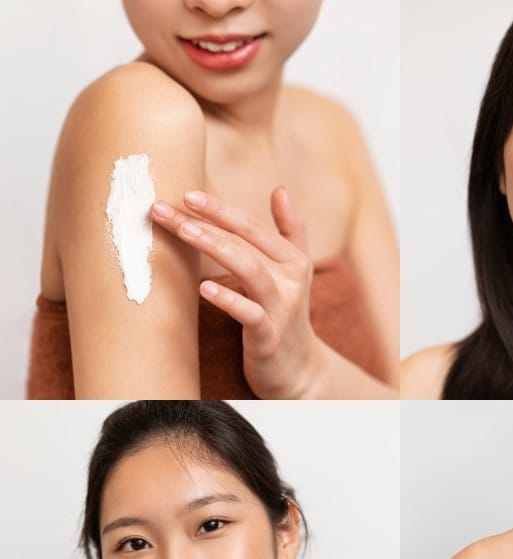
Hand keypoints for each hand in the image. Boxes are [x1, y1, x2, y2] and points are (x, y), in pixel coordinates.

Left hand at [151, 188, 332, 398]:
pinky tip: (204, 288)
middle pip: (247, 243)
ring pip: (250, 270)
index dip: (222, 209)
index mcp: (294, 260)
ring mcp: (282, 308)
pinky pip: (250, 314)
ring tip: (184, 231)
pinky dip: (228, 299)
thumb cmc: (286, 314)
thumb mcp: (296, 270)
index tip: (187, 195)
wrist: (299, 368)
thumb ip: (291, 230)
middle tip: (167, 209)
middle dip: (206, 222)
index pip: (253, 227)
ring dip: (216, 247)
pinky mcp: (270, 336)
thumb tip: (281, 189)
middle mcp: (291, 280)